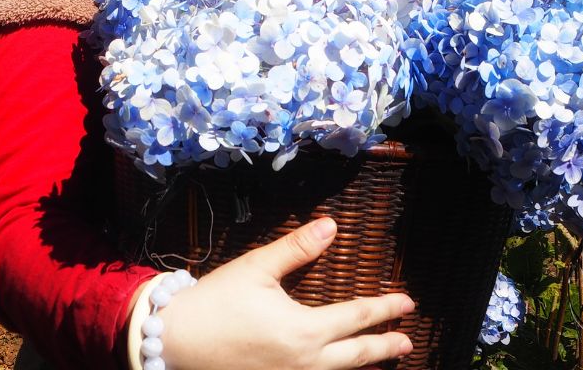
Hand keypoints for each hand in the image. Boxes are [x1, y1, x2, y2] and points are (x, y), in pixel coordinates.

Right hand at [155, 218, 413, 369]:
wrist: (176, 340)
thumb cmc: (216, 301)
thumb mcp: (256, 268)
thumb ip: (296, 249)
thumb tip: (331, 226)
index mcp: (304, 331)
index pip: (356, 318)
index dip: (384, 309)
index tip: (407, 303)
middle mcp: (305, 362)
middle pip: (357, 356)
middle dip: (385, 346)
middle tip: (407, 340)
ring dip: (362, 364)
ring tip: (380, 357)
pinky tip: (333, 365)